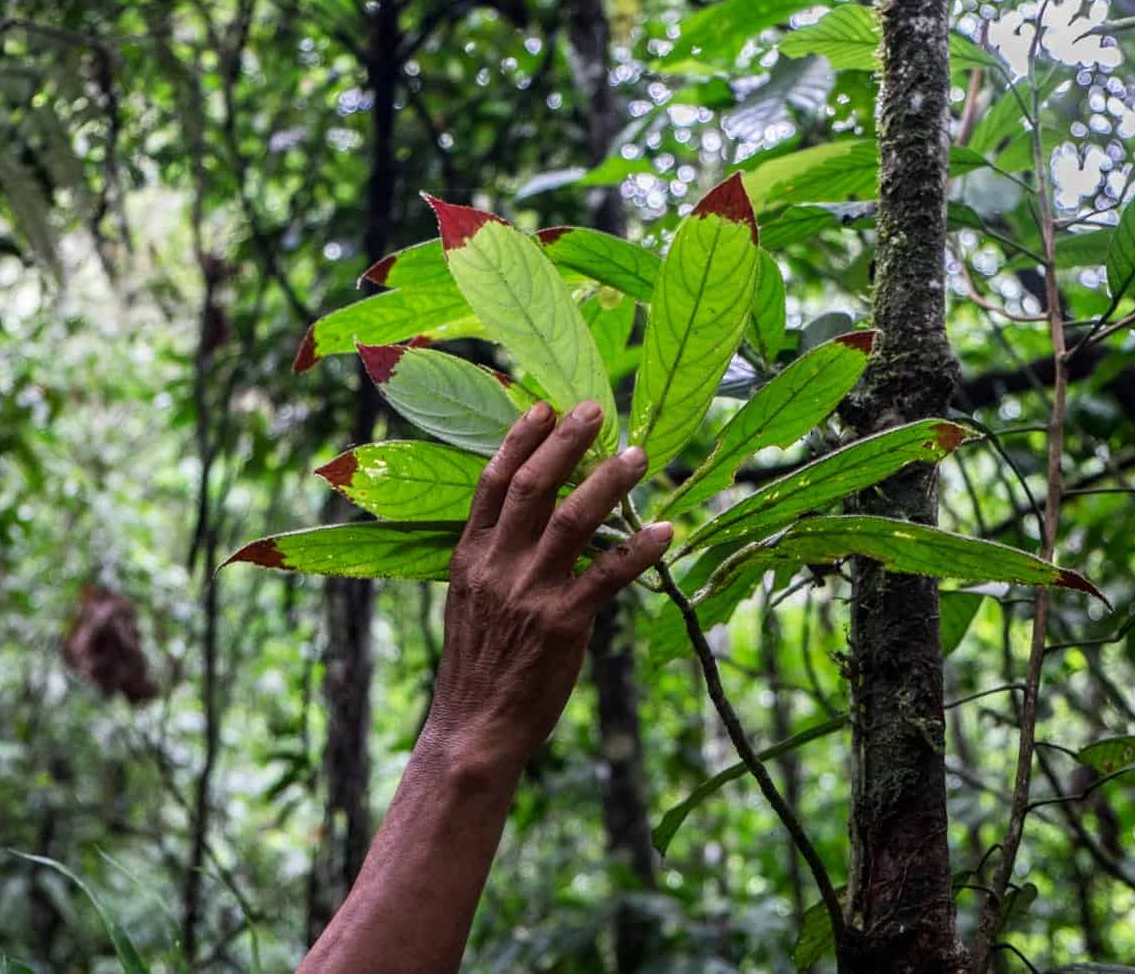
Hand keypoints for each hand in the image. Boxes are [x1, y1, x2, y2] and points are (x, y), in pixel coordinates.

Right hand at [423, 399, 673, 777]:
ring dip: (608, 481)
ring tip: (638, 454)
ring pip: (572, 520)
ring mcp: (529, 593)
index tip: (541, 407)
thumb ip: (494, 559)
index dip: (518, 441)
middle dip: (565, 443)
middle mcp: (497, 566)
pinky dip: (638, 549)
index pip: (492, 483)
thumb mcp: (470, 601)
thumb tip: (527, 525)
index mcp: (470, 556)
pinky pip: (607, 576)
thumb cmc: (479, 666)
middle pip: (532, 487)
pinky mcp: (562, 624)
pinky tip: (664, 529)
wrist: (474, 728)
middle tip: (594, 409)